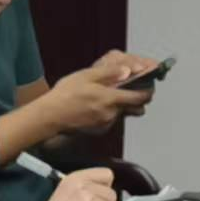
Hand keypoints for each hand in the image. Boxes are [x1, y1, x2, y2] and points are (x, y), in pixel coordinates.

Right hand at [40, 56, 157, 131]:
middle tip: (131, 87)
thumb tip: (128, 71)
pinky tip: (97, 105)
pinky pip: (112, 119)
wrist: (51, 116)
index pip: (141, 97)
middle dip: (138, 98)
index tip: (149, 84)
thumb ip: (110, 73)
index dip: (148, 90)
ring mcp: (107, 123)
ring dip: (122, 105)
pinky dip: (110, 112)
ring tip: (108, 95)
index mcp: (111, 99)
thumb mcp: (86, 76)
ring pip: (123, 113)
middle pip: (136, 107)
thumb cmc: (65, 94)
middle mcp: (112, 114)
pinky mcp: (100, 130)